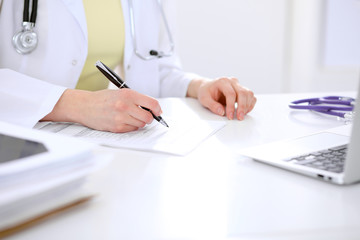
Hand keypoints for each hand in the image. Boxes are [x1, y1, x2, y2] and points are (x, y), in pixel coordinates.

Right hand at [42, 88, 161, 132]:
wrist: (84, 106)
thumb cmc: (103, 99)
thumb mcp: (121, 92)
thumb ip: (136, 99)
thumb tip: (153, 108)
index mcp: (128, 94)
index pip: (152, 103)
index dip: (157, 109)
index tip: (158, 112)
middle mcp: (125, 105)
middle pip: (148, 117)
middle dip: (148, 118)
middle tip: (143, 116)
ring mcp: (121, 117)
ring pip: (141, 125)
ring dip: (138, 122)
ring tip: (129, 117)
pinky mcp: (117, 127)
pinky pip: (131, 130)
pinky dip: (130, 127)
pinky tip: (122, 121)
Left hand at [187, 77, 255, 119]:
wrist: (207, 87)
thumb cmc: (206, 92)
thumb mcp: (204, 99)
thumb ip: (212, 105)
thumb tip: (222, 112)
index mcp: (222, 81)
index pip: (231, 93)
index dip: (231, 106)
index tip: (230, 116)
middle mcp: (232, 81)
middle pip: (242, 92)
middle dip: (242, 107)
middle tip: (239, 118)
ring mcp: (238, 85)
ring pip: (248, 93)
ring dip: (247, 105)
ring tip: (241, 115)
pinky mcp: (242, 90)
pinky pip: (250, 96)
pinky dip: (250, 104)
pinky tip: (245, 111)